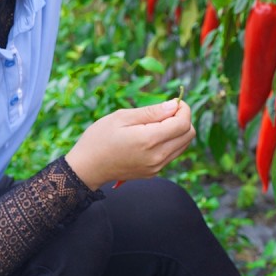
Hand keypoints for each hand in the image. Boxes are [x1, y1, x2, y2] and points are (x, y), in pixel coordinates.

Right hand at [65, 98, 194, 189]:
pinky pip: (173, 154)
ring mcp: (157, 167)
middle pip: (188, 135)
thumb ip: (151, 112)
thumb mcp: (122, 117)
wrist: (87, 167)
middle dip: (183, 119)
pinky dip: (170, 142)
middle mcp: (157, 157)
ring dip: (177, 131)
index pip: (183, 124)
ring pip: (184, 145)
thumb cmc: (99, 138)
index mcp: (149, 141)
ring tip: (155, 124)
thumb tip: (174, 105)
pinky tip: (152, 137)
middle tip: (165, 111)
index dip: (184, 109)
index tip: (174, 102)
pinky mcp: (154, 173)